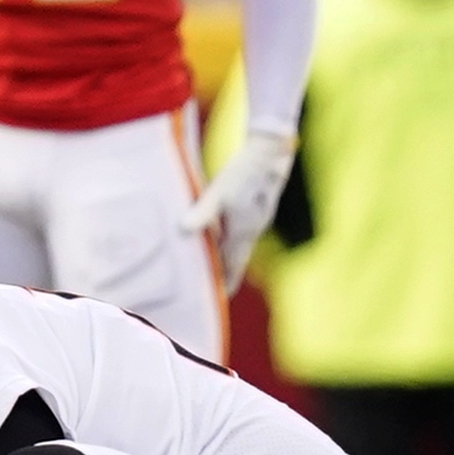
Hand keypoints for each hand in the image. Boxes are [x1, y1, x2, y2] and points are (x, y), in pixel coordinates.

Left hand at [186, 124, 297, 280]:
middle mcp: (251, 230)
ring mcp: (256, 221)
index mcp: (243, 232)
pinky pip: (242, 234)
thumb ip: (202, 212)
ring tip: (216, 268)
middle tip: (215, 288)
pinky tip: (224, 237)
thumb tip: (184, 229)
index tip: (219, 298)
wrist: (270, 156)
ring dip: (228, 258)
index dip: (226, 282)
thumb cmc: (243, 174)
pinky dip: (231, 242)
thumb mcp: (218, 193)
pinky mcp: (256, 210)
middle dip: (226, 274)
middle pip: (237, 259)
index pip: (233, 265)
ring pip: (240, 246)